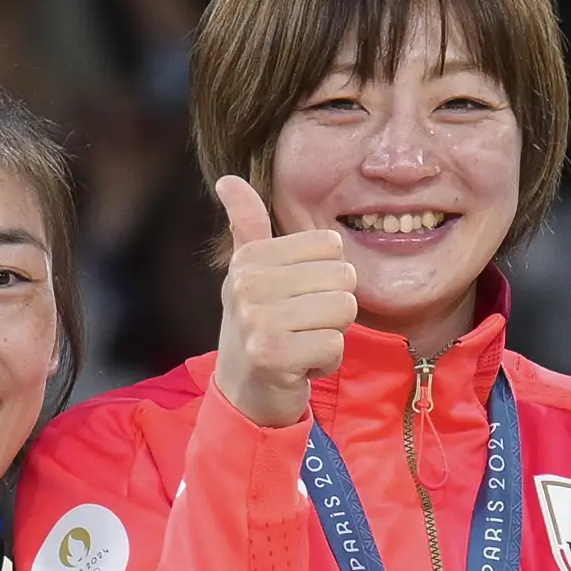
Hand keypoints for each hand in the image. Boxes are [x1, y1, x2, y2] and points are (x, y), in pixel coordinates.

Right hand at [211, 175, 351, 427]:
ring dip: (330, 335)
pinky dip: (326, 362)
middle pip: (343, 278)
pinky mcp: (274, 356)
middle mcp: (248, 284)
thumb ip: (247, 224)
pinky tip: (299, 366)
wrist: (243, 390)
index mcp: (250, 258)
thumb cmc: (258, 325)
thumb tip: (227, 179)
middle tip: (301, 325)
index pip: (331, 245)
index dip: (327, 277)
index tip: (297, 298)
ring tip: (300, 343)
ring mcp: (258, 320)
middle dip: (333, 309)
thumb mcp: (250, 272)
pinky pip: (335, 345)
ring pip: (343, 311)